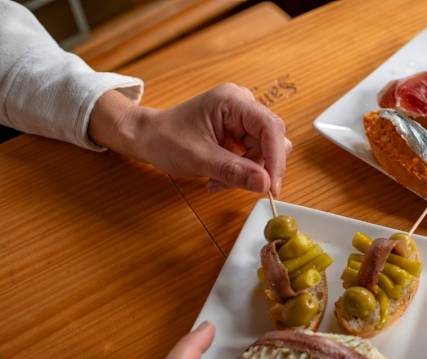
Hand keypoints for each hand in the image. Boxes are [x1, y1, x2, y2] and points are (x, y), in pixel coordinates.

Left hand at [90, 84, 290, 194]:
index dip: (275, 158)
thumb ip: (234, 171)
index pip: (270, 127)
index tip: (271, 187)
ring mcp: (242, 119)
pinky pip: (254, 156)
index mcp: (233, 101)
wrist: (148, 137)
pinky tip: (219, 178)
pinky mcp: (240, 132)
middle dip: (257, 168)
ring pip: (265, 152)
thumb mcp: (199, 159)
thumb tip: (265, 184)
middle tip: (234, 185)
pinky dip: (241, 172)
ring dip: (247, 173)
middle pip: (271, 141)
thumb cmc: (165, 140)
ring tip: (218, 182)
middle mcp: (243, 105)